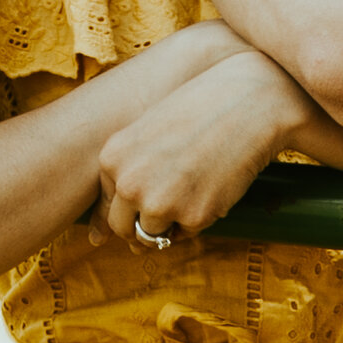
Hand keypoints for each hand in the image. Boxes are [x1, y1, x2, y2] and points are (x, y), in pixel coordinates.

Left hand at [91, 50, 313, 250]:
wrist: (246, 103)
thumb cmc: (198, 112)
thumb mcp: (147, 135)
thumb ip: (125, 176)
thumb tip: (96, 239)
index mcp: (111, 159)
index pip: (108, 205)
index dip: (130, 209)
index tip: (152, 198)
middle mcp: (129, 183)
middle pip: (124, 229)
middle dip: (144, 225)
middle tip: (173, 203)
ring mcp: (159, 202)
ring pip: (155, 236)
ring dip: (173, 222)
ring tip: (195, 185)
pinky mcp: (193, 216)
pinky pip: (188, 233)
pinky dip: (201, 218)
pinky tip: (213, 185)